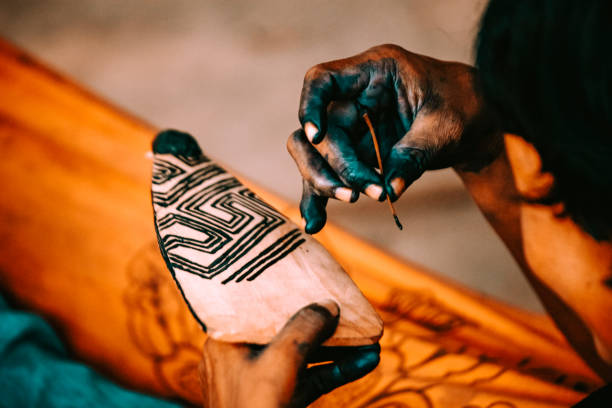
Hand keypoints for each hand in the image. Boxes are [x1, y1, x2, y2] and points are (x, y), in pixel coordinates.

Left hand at [199, 301, 380, 407]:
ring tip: (370, 339)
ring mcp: (262, 381)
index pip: (257, 306)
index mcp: (226, 342)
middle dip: (323, 324)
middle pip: (287, 329)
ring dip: (338, 348)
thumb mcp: (280, 361)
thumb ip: (304, 327)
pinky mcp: (280, 400)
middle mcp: (241, 357)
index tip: (312, 280)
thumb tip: (327, 305)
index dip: (286, 293)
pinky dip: (336, 371)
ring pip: (303, 355)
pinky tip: (366, 362)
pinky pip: (310, 378)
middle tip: (349, 309)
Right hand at [287, 44, 500, 232]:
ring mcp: (352, 127)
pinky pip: (328, 174)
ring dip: (323, 182)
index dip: (310, 105)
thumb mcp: (445, 127)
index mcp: (375, 72)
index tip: (316, 136)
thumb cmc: (462, 108)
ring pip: (315, 154)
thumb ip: (414, 154)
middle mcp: (355, 98)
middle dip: (335, 163)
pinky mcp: (354, 153)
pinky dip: (320, 198)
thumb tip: (387, 190)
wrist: (474, 122)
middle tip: (359, 191)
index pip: (323, 79)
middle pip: (321, 129)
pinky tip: (315, 223)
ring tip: (351, 200)